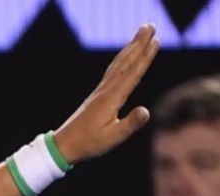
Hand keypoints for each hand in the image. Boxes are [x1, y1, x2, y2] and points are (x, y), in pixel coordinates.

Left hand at [53, 23, 159, 164]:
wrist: (63, 145)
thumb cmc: (88, 143)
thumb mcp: (112, 137)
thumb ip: (130, 124)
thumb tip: (146, 111)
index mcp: (111, 99)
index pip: (133, 74)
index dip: (145, 57)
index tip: (156, 41)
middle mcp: (105, 91)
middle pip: (126, 62)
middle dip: (139, 44)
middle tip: (150, 26)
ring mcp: (100, 92)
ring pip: (118, 64)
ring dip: (130, 48)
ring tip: (140, 33)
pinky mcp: (96, 96)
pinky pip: (111, 72)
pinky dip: (120, 60)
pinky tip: (123, 57)